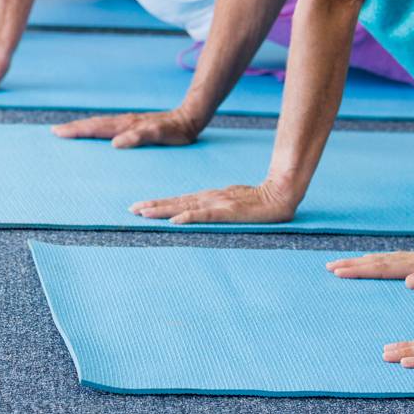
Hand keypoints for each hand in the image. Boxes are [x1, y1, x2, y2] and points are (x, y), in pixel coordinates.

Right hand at [51, 108, 203, 148]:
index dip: (77, 131)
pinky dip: (95, 128)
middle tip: (54, 132)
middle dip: (74, 128)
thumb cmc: (174, 131)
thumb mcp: (159, 135)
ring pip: (100, 124)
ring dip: (82, 127)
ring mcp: (127, 123)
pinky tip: (93, 132)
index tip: (59, 133)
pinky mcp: (133, 125)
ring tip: (66, 131)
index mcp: (125, 126)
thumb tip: (115, 143)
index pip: (96, 128)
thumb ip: (138, 137)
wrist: (188, 119)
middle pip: (94, 124)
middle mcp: (124, 122)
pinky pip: (108, 126)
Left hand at [128, 179, 299, 225]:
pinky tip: (176, 220)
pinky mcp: (228, 211)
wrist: (281, 194)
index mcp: (210, 197)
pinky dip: (188, 217)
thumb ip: (217, 209)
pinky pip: (205, 215)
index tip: (140, 206)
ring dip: (163, 209)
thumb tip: (199, 215)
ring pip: (185, 206)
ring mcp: (218, 203)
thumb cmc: (258, 201)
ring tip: (144, 212)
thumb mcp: (232, 205)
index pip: (180, 200)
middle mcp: (210, 198)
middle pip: (176, 201)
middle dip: (153, 205)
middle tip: (132, 209)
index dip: (159, 203)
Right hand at [326, 242, 413, 289]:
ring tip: (344, 264)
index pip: (384, 267)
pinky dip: (379, 263)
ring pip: (384, 260)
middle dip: (354, 265)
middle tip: (330, 268)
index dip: (361, 270)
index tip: (339, 271)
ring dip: (363, 262)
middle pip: (379, 261)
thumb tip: (409, 282)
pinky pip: (394, 262)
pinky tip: (375, 264)